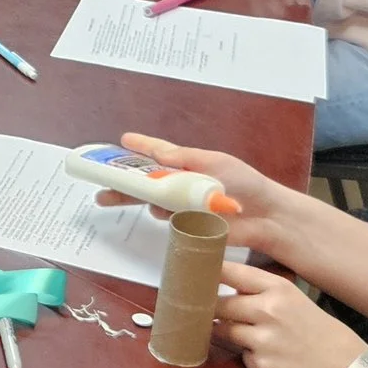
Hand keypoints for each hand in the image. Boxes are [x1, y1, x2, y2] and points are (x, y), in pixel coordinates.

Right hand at [106, 134, 302, 258]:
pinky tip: (171, 215)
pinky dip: (165, 217)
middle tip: (101, 192)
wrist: (267, 217)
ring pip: (153, 203)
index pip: (157, 154)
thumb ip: (183, 158)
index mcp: (187, 164)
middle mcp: (181, 185)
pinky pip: (168, 222)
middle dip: (121, 186)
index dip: (139, 147)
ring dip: (146, 202)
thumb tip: (155, 152)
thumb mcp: (213, 162)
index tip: (121, 141)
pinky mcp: (189, 227)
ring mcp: (184, 207)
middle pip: (144, 184)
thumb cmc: (245, 184)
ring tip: (153, 201)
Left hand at [212, 263, 367, 367]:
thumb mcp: (294, 300)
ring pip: (222, 330)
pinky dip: (241, 354)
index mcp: (278, 288)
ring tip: (224, 330)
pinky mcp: (259, 364)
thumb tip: (223, 287)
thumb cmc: (318, 331)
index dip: (209, 272)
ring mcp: (262, 339)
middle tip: (197, 307)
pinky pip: (237, 354)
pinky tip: (257, 354)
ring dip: (219, 331)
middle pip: (219, 303)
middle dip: (207, 307)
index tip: (192, 271)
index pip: (232, 272)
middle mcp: (268, 310)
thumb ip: (260, 292)